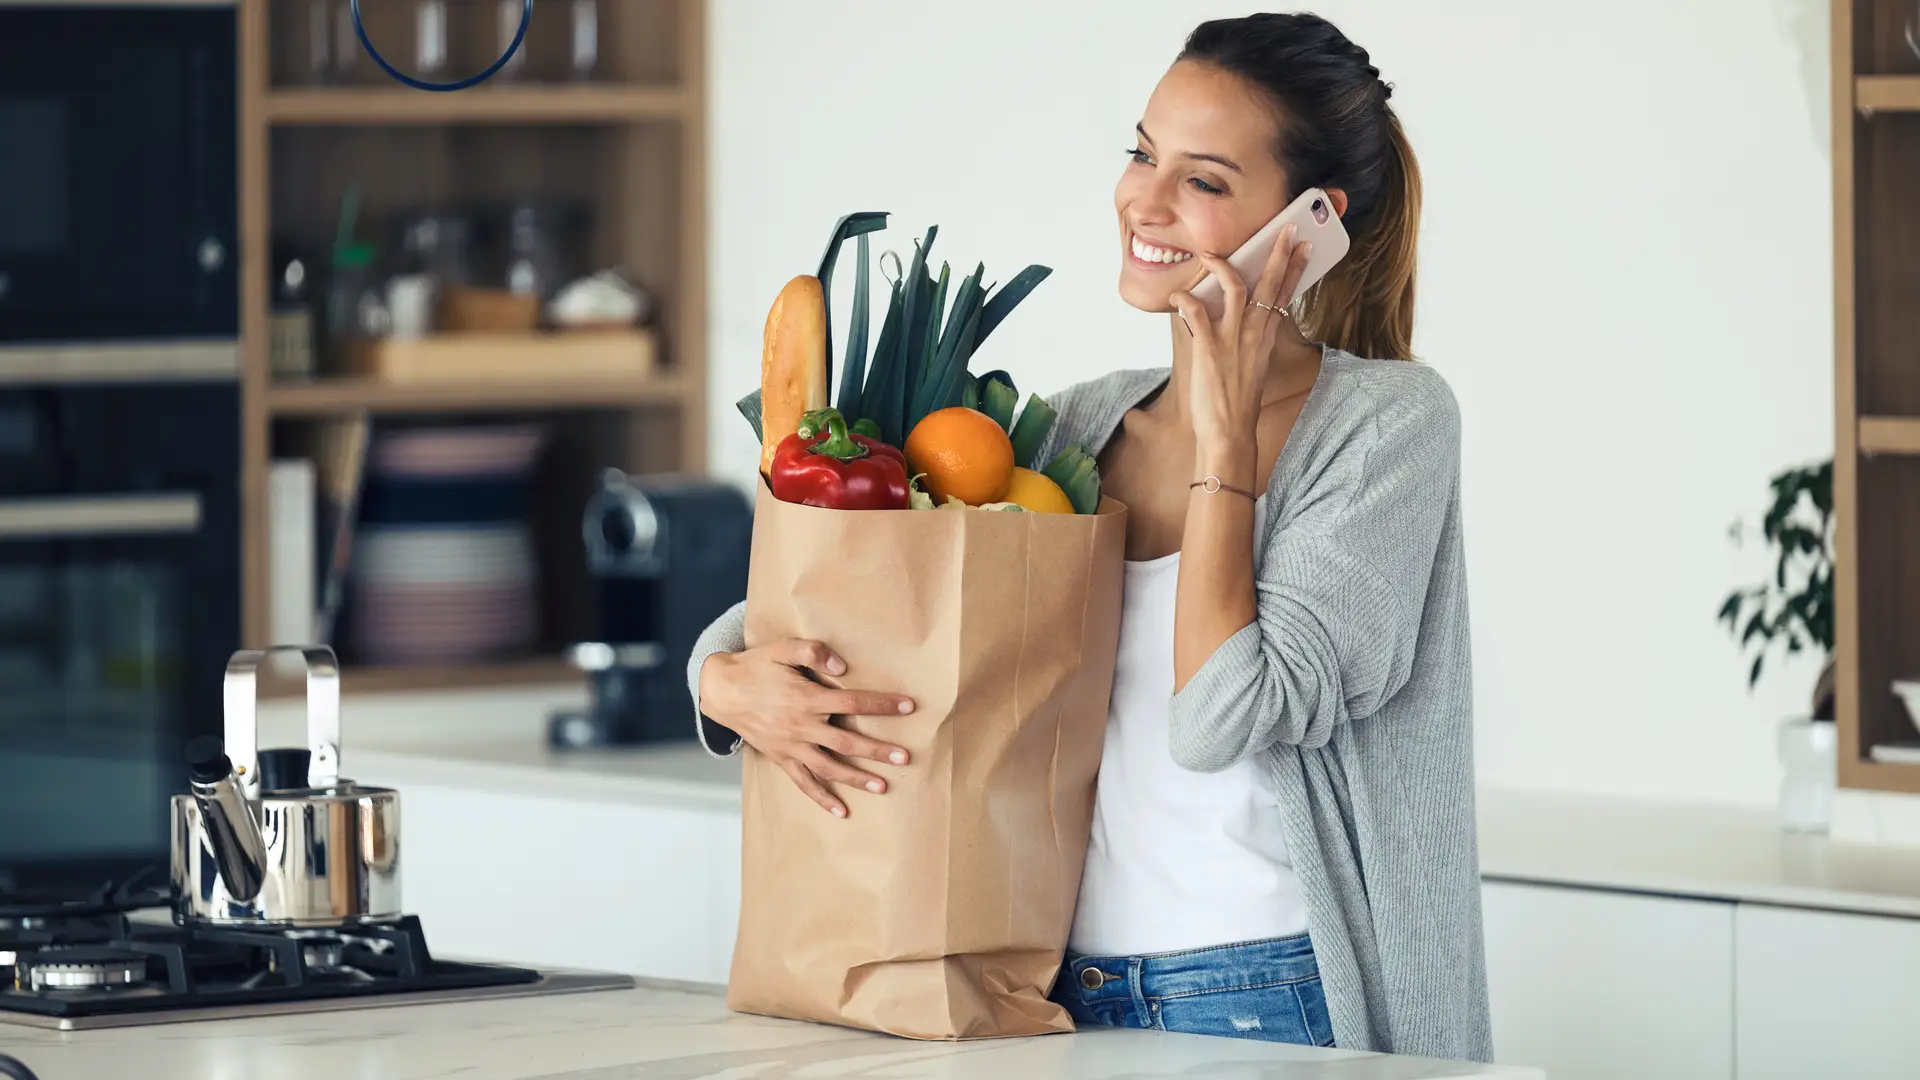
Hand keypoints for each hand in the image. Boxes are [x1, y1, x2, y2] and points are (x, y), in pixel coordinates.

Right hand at [698, 639, 915, 817]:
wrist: (722, 691)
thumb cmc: (756, 667)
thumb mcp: (782, 649)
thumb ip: (813, 652)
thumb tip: (843, 666)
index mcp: (806, 698)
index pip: (852, 702)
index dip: (882, 704)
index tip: (908, 707)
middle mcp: (801, 726)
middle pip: (846, 742)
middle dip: (877, 750)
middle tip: (905, 757)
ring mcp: (791, 746)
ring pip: (829, 768)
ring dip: (856, 778)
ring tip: (882, 786)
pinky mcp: (781, 759)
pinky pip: (803, 783)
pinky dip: (822, 799)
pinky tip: (841, 811)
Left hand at [1168, 223, 1312, 460]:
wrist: (1230, 433)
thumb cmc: (1237, 403)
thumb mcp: (1251, 366)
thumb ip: (1248, 340)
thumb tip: (1238, 322)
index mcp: (1265, 338)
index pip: (1285, 295)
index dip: (1295, 269)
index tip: (1303, 247)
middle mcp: (1253, 333)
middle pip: (1270, 284)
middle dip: (1279, 253)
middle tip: (1286, 229)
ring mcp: (1232, 339)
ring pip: (1235, 288)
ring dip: (1223, 265)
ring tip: (1210, 254)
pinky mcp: (1209, 348)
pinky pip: (1197, 312)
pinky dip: (1185, 300)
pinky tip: (1177, 296)